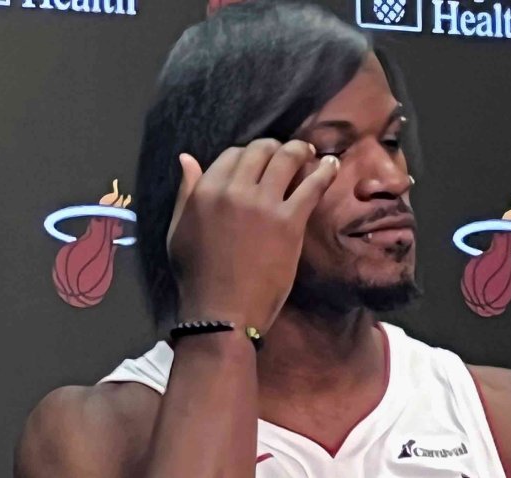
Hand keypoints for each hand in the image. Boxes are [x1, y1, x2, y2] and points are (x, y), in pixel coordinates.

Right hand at [167, 139, 339, 333]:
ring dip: (301, 151)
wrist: (223, 311)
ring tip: (311, 153)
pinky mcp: (289, 222)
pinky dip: (325, 171)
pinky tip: (331, 165)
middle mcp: (234, 190)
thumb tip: (187, 159)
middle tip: (288, 155)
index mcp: (205, 191)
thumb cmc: (197, 277)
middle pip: (261, 150)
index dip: (249, 155)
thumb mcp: (179, 230)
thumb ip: (185, 193)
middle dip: (276, 148)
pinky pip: (312, 185)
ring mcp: (263, 204)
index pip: (233, 154)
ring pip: (287, 158)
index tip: (260, 163)